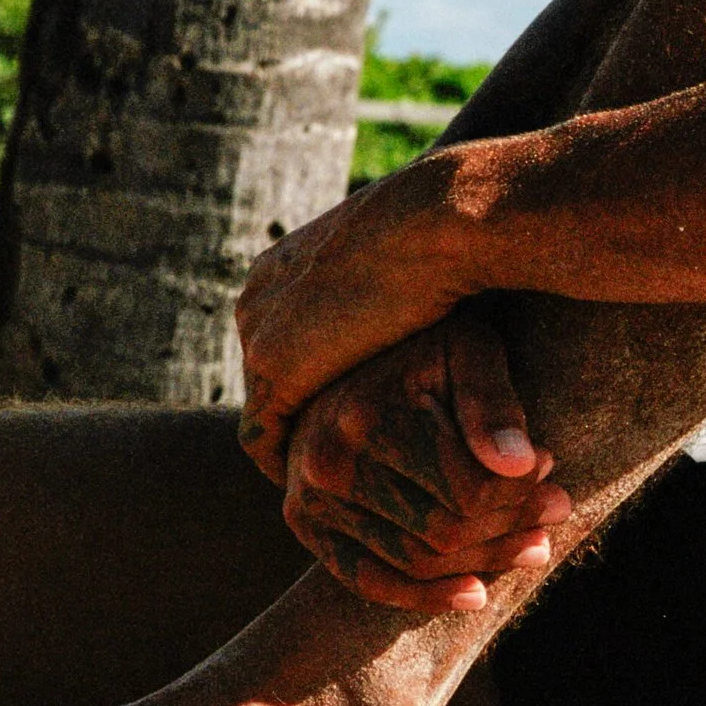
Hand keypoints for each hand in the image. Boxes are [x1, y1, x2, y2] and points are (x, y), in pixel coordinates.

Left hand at [237, 152, 479, 479]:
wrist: (440, 219)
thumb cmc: (448, 231)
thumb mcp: (407, 259)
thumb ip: (393, 288)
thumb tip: (420, 301)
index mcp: (284, 263)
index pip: (282, 335)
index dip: (313, 375)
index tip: (342, 408)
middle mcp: (258, 295)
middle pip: (269, 372)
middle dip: (299, 411)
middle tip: (334, 452)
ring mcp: (260, 333)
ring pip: (265, 406)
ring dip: (294, 441)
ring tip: (332, 479)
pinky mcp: (276, 372)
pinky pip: (263, 437)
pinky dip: (287, 464)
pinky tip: (325, 485)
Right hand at [279, 305, 571, 613]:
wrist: (344, 353)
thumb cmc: (424, 344)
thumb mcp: (466, 345)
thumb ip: (493, 398)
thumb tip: (527, 464)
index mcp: (368, 415)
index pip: (464, 489)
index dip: (520, 491)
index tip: (554, 470)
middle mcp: (329, 462)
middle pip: (440, 531)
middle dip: (509, 529)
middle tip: (559, 513)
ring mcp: (308, 498)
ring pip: (412, 561)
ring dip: (481, 564)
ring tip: (534, 548)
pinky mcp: (303, 522)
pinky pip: (366, 579)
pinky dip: (423, 597)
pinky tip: (475, 595)